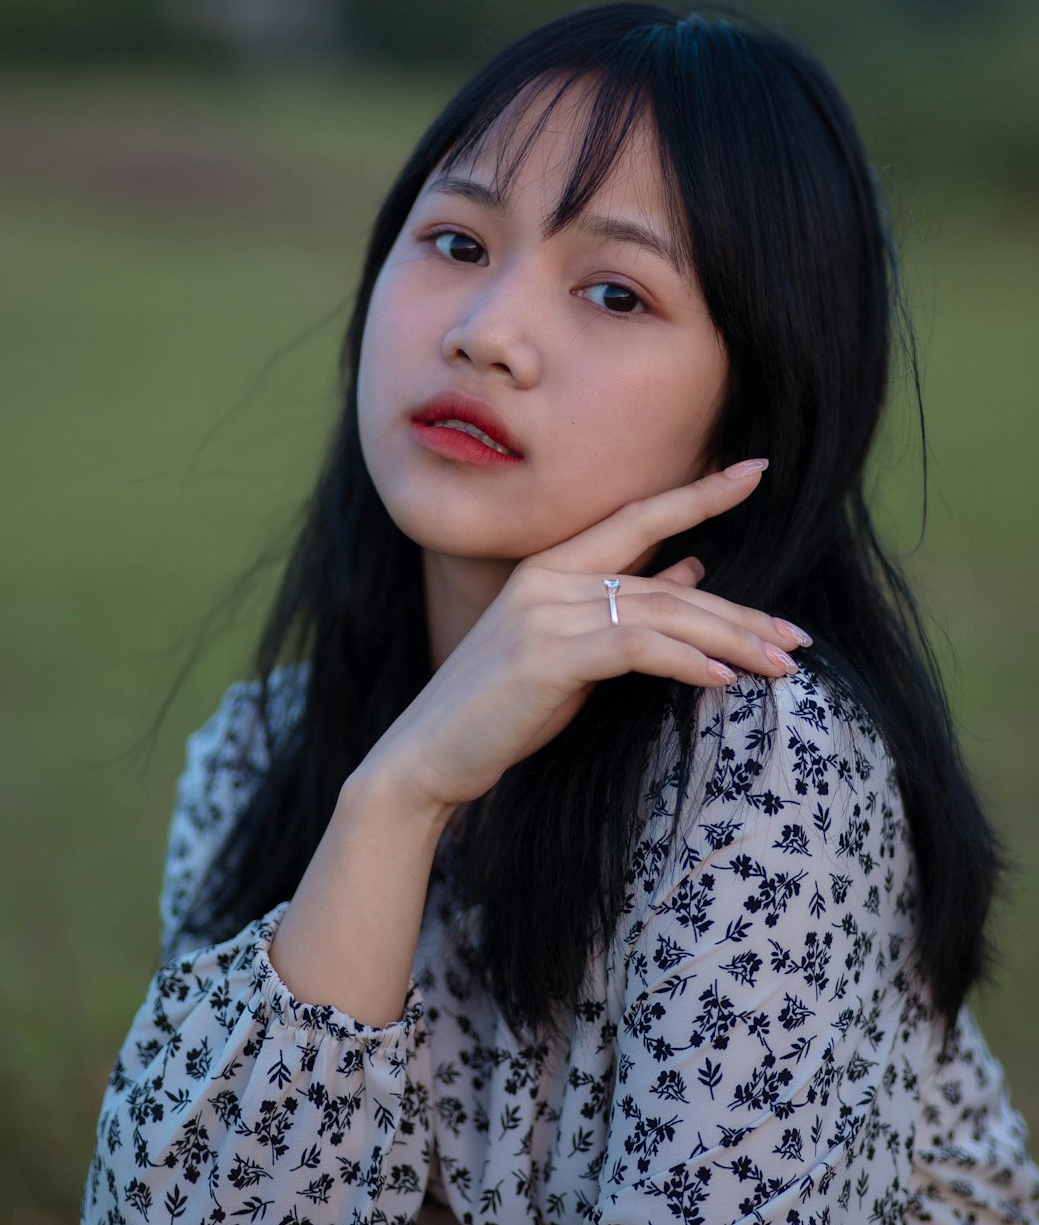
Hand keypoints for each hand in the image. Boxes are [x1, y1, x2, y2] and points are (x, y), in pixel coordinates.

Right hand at [357, 461, 809, 819]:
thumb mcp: (571, 650)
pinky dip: (686, 662)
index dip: (700, 494)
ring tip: (783, 666)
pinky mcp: (545, 657)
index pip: (639, 517)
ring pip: (662, 614)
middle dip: (741, 611)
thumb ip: (625, 609)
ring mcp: (544, 614)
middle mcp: (548, 578)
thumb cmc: (500, 708)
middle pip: (668, 582)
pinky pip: (634, 649)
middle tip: (798, 638)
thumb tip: (693, 568)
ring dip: (731, 641)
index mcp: (551, 567)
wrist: (426, 755)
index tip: (756, 469)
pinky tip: (725, 680)